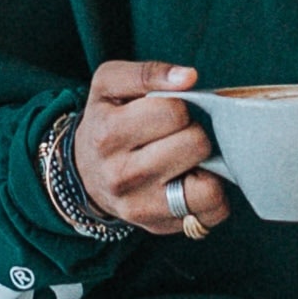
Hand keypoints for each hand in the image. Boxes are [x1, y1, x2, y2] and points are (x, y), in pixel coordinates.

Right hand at [76, 59, 226, 234]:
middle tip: (173, 135)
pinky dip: (212, 193)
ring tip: (185, 158)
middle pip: (195, 143)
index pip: (174, 110)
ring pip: (209, 186)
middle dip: (192, 132)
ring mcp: (141, 207)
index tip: (164, 111)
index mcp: (108, 133)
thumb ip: (148, 72)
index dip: (178, 105)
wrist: (85, 172)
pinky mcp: (160, 226)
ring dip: (205, 166)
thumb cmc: (106, 120)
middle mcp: (121, 176)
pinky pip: (212, 211)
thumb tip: (189, 76)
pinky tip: (192, 180)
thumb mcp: (111, 83)